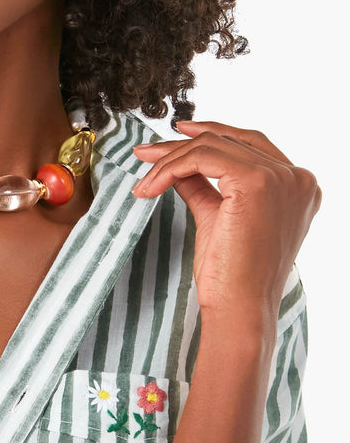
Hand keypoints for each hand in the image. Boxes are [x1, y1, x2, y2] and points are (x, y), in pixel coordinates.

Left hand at [131, 120, 320, 318]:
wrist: (238, 307)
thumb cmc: (231, 275)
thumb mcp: (217, 217)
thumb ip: (203, 186)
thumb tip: (177, 164)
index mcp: (298, 186)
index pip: (250, 144)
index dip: (212, 135)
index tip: (176, 136)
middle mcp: (297, 177)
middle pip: (229, 141)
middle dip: (181, 145)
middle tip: (146, 153)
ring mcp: (280, 177)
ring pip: (212, 147)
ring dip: (169, 160)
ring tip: (145, 181)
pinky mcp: (256, 181)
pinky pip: (202, 157)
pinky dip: (171, 167)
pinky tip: (151, 186)